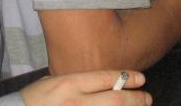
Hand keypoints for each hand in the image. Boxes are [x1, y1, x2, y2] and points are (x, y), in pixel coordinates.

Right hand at [21, 69, 150, 105]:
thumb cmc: (33, 101)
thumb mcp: (51, 82)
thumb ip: (76, 81)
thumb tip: (105, 81)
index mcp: (68, 84)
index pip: (105, 78)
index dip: (126, 78)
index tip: (140, 79)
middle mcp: (74, 103)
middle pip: (114, 100)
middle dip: (135, 99)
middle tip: (147, 98)